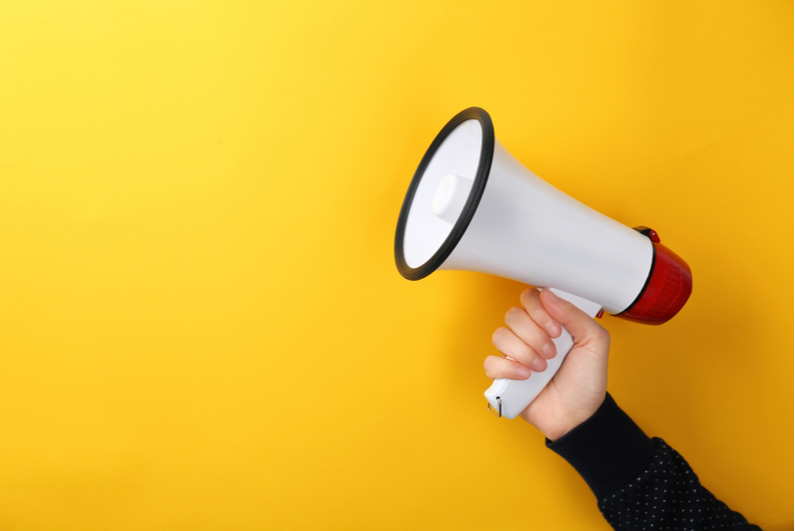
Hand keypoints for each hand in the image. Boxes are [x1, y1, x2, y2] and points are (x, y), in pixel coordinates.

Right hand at [484, 288, 610, 440]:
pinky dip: (508, 369)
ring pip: (500, 336)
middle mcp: (529, 335)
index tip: (556, 329)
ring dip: (523, 353)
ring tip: (541, 368)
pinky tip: (526, 377)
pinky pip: (490, 362)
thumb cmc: (587, 381)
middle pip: (513, 315)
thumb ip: (575, 315)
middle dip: (534, 335)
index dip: (539, 311)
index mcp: (549, 323)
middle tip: (552, 353)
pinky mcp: (503, 376)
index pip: (530, 298)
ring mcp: (514, 355)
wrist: (579, 416)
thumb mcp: (595, 342)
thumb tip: (548, 295)